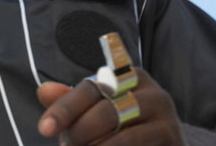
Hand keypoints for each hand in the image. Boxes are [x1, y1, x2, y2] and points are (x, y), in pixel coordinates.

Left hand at [37, 69, 184, 144]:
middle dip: (80, 133)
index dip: (64, 108)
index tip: (44, 129)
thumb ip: (71, 102)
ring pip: (122, 136)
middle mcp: (152, 92)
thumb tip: (43, 90)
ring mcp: (166, 118)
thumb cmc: (122, 128)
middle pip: (106, 111)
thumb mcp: (94, 112)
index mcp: (129, 77)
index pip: (90, 89)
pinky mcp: (173, 139)